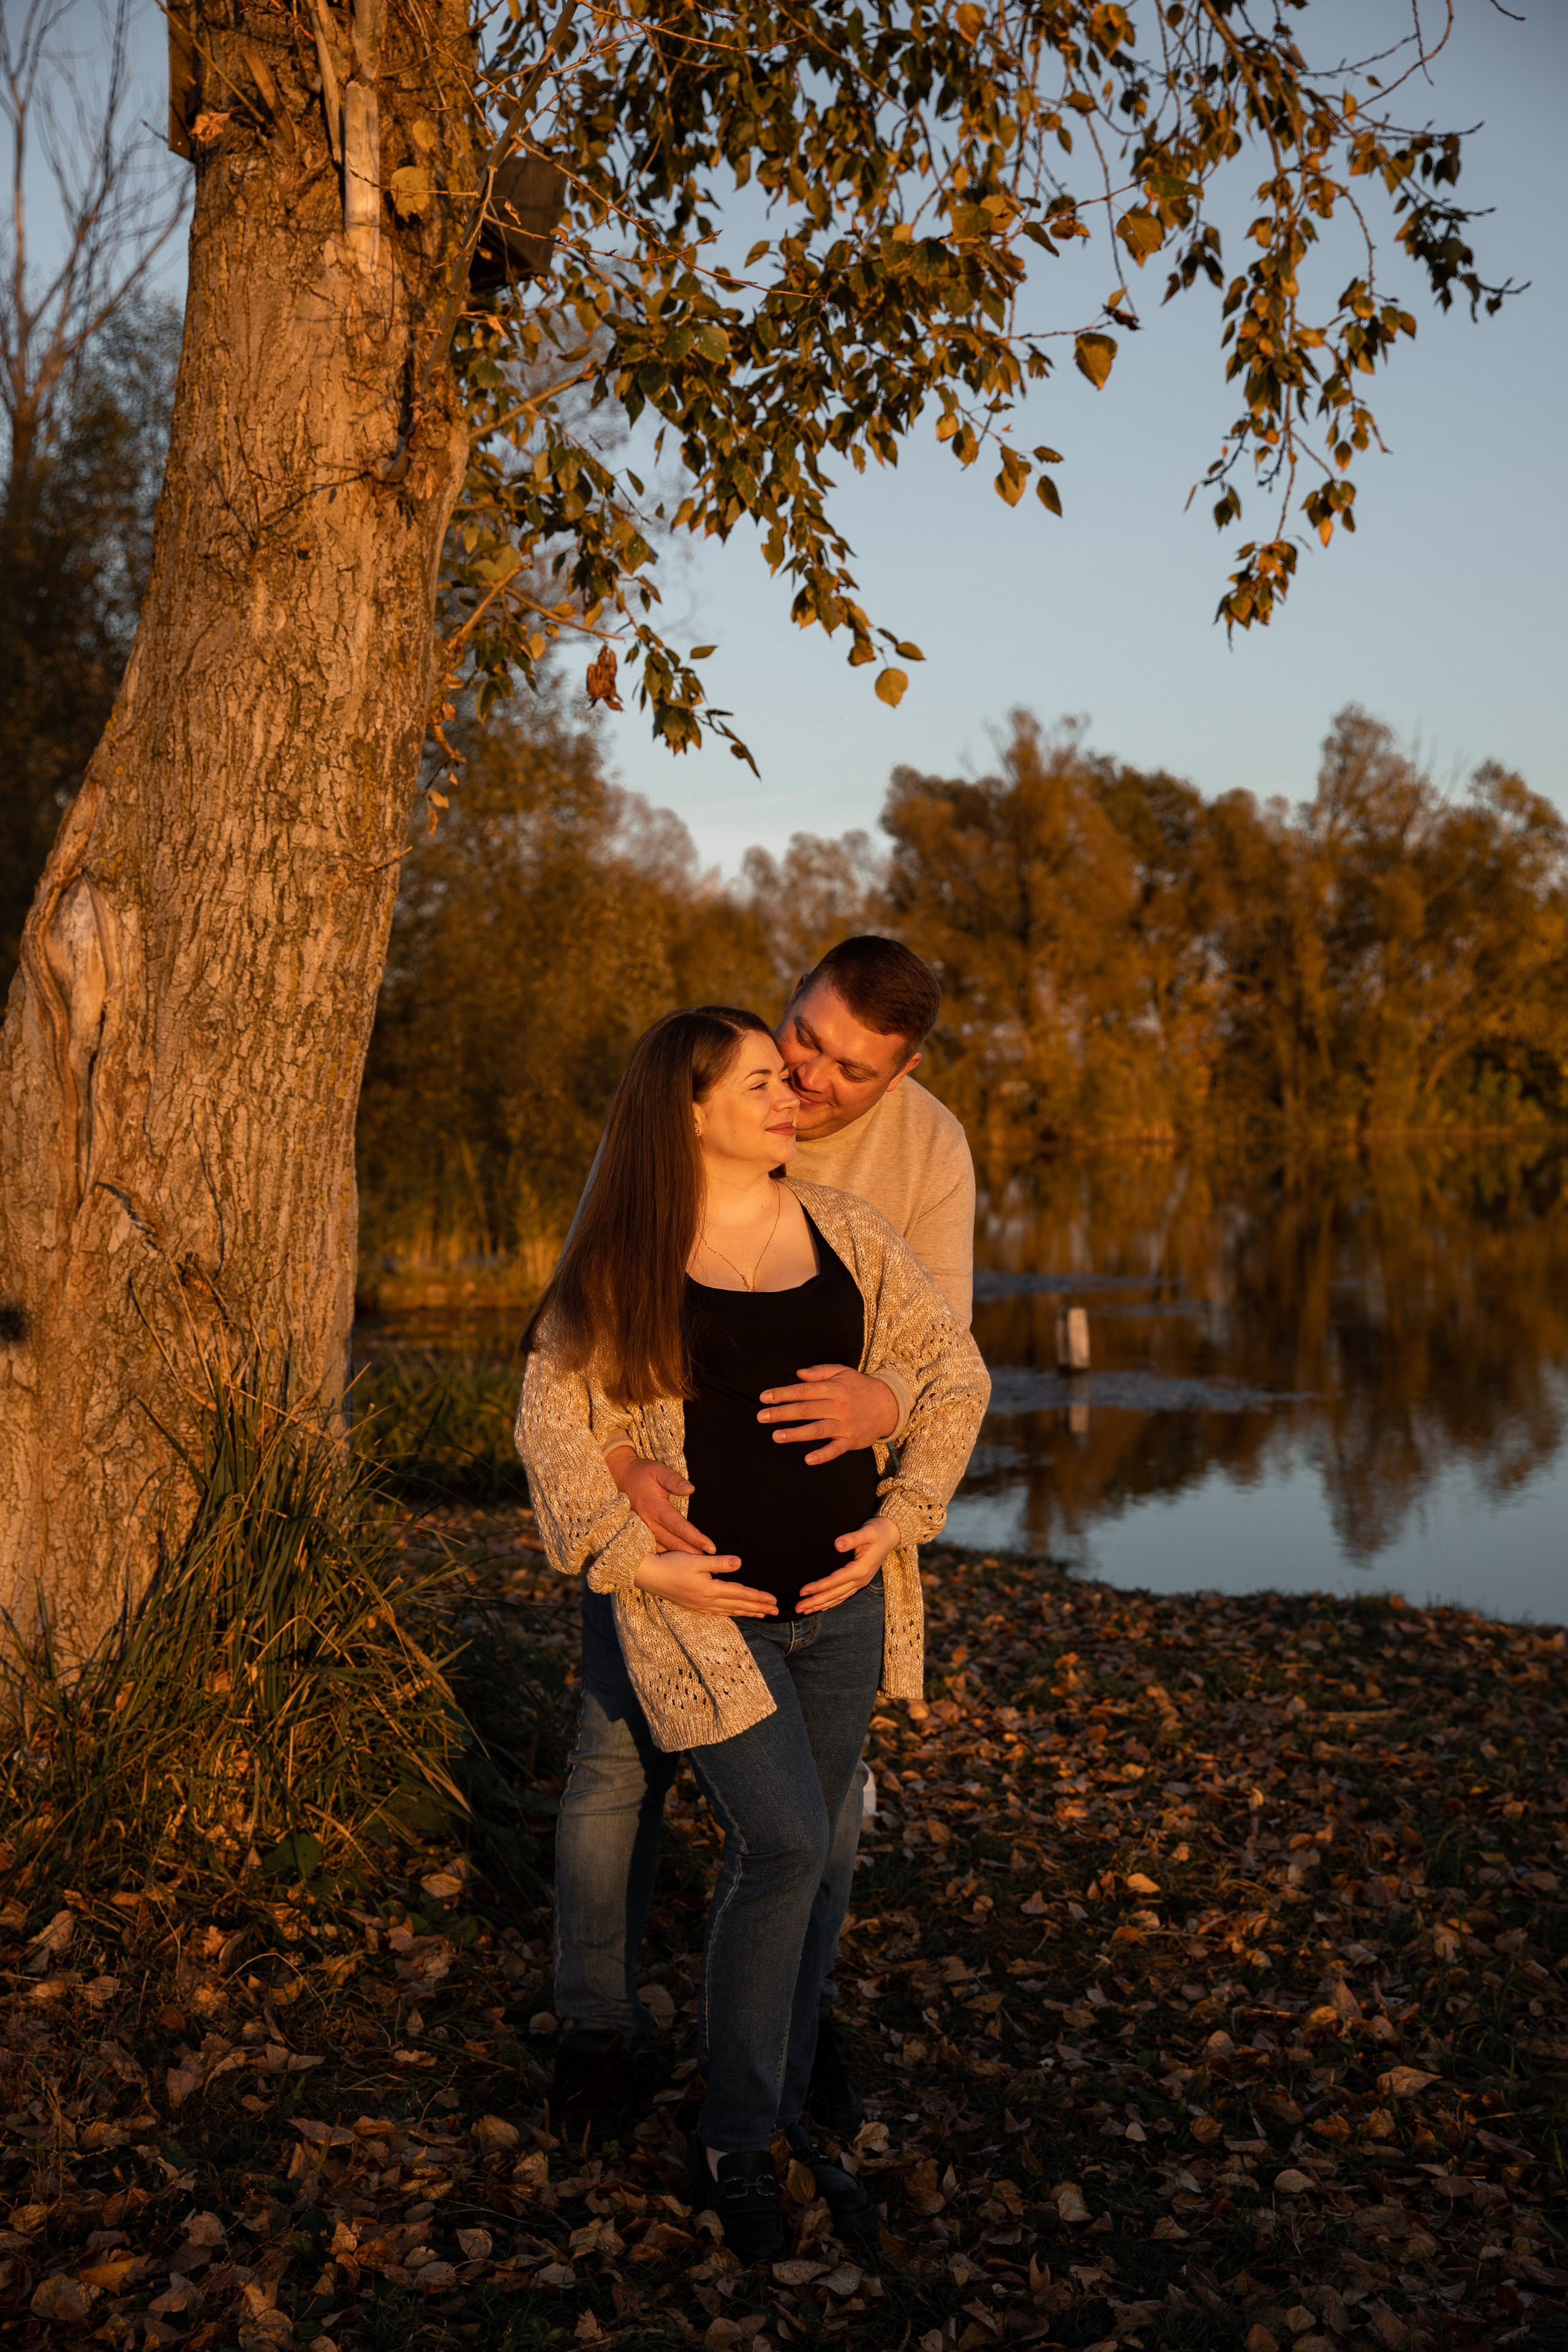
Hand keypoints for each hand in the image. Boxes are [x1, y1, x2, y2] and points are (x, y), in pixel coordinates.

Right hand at [608, 1446, 714, 1553]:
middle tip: (709, 1562)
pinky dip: (666, 1556)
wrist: (619, 1477)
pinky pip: (653, 1547)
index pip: (679, 1526)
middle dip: (691, 1552)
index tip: (710, 1547)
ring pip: (663, 1548)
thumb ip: (674, 1480)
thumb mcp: (658, 1470)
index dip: (695, 1538)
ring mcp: (642, 1529)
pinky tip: (676, 1562)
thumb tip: (690, 1489)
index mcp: (655, 1507)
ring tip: (697, 1565)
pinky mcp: (638, 1532)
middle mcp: (648, 1522)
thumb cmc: (641, 1473)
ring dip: (679, 1556)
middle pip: (672, 1542)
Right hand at [633, 1550, 778, 1617]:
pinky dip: (731, 1613)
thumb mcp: (696, 1560)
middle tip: (775, 1611)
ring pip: (729, 1611)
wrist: (648, 1575)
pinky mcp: (693, 1605)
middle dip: (758, 1608)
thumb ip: (719, 1562)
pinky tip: (734, 1613)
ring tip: (760, 1614)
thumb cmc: (671, 1564)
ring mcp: (700, 1605)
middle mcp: (707, 1601)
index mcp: (710, 1589)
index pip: (740, 1594)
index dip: (758, 1597)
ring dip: (746, 1612)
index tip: (773, 1600)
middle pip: (738, 1605)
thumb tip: (739, 1563)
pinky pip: (718, 1612)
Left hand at [756, 1364, 899, 1463]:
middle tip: (761, 1417)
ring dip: (795, 1433)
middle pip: (806, 1409)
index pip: (803, 1390)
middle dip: (782, 1413)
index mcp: (833, 1388)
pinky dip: (823, 1455)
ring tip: (776, 1436)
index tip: (764, 1397)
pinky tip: (808, 1459)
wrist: (889, 1405)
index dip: (782, 1394)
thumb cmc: (860, 1387)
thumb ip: (820, 1371)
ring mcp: (845, 1424)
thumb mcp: (842, 1372)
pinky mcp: (851, 1440)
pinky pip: (836, 1449)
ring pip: (817, 1429)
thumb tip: (798, 1374)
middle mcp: (838, 1406)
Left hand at [796, 1514, 898, 1614]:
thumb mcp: (867, 1531)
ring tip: (804, 1610)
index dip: (818, 1587)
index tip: (803, 1591)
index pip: (835, 1581)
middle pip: (834, 1594)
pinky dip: (831, 1602)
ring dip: (820, 1605)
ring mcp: (861, 1582)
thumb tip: (837, 1544)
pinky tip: (821, 1607)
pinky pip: (843, 1596)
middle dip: (815, 1601)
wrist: (891, 1534)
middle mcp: (861, 1579)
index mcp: (861, 1569)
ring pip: (838, 1598)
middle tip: (797, 1607)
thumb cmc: (878, 1531)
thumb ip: (852, 1538)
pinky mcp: (860, 1581)